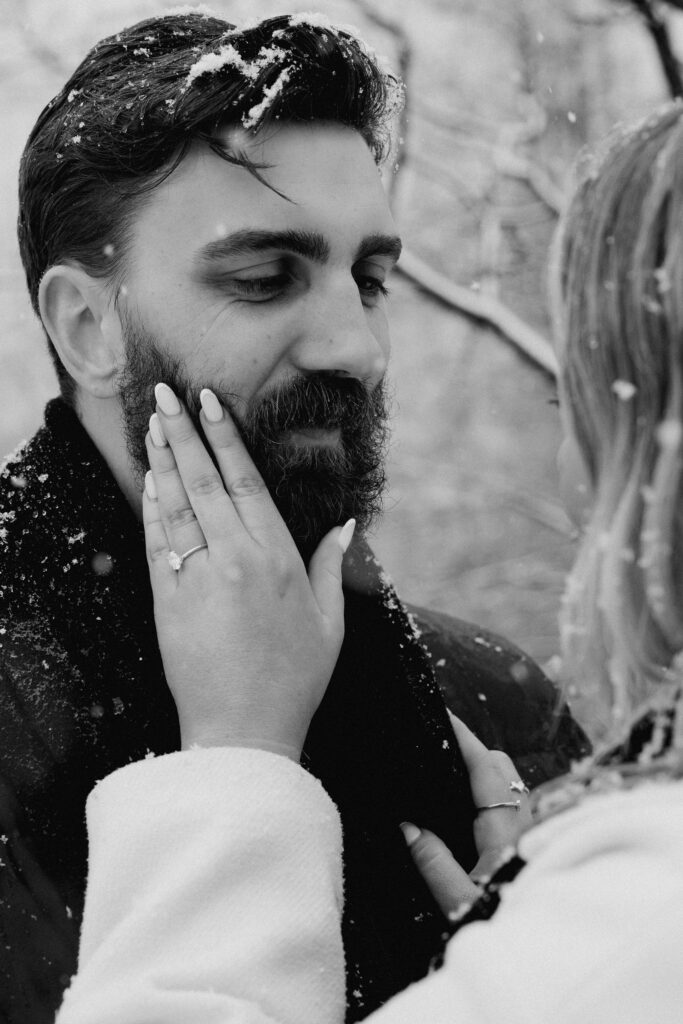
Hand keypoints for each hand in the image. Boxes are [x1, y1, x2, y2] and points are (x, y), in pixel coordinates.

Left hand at [142, 383, 353, 759]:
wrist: (244, 732)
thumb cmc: (295, 678)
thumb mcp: (330, 621)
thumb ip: (332, 566)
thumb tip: (344, 523)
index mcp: (278, 558)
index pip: (246, 482)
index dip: (225, 438)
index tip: (209, 403)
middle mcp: (236, 559)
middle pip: (204, 482)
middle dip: (184, 433)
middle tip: (166, 394)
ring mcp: (198, 578)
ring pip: (175, 505)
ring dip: (162, 461)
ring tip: (153, 424)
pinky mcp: (168, 601)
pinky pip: (157, 544)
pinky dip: (150, 509)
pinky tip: (147, 483)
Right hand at [402, 715, 530, 916]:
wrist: (552, 957)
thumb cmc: (506, 928)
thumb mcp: (460, 902)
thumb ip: (433, 863)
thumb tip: (408, 827)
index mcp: (505, 828)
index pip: (484, 766)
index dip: (462, 737)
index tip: (441, 715)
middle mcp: (526, 822)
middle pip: (502, 767)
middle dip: (473, 749)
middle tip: (439, 745)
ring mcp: (535, 832)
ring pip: (511, 784)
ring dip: (485, 772)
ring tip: (451, 773)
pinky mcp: (536, 846)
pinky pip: (515, 805)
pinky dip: (493, 793)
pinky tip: (472, 811)